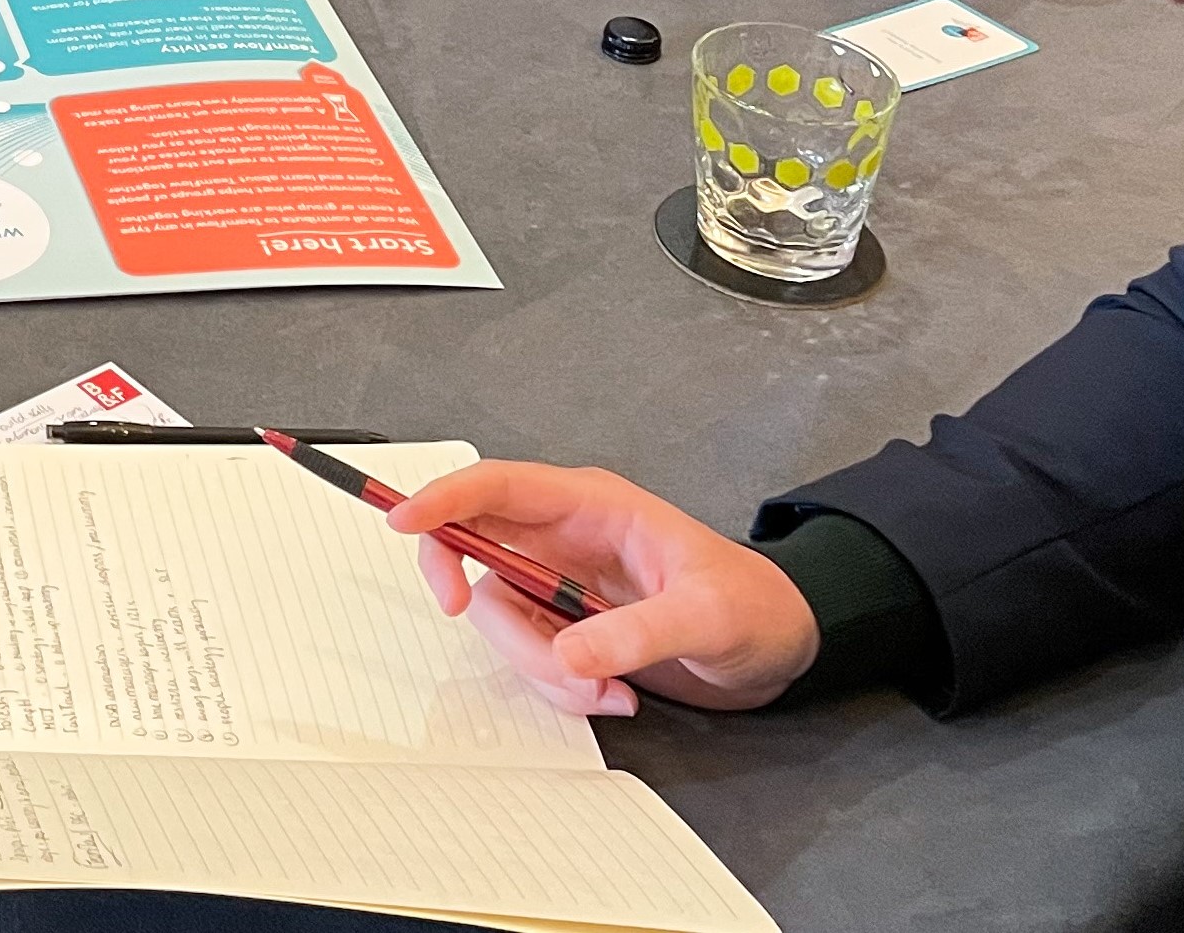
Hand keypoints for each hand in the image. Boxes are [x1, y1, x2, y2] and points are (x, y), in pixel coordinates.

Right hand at [389, 461, 820, 717]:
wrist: (779, 645)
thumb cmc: (754, 606)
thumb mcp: (707, 616)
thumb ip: (638, 632)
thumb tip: (572, 654)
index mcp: (592, 505)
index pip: (498, 487)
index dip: (443, 498)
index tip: (404, 520)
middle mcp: (564, 538)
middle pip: (475, 550)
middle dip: (476, 598)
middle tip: (478, 619)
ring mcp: (561, 583)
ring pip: (500, 616)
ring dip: (540, 665)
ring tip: (608, 691)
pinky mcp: (567, 625)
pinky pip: (531, 653)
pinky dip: (561, 686)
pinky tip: (615, 695)